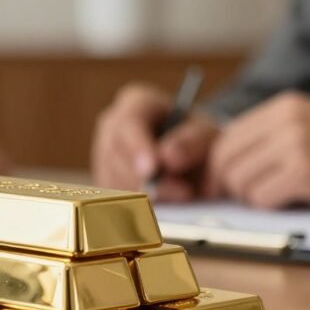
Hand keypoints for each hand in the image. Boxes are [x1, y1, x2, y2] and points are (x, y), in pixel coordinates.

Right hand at [92, 82, 219, 199]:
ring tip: (178, 198)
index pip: (128, 122)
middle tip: (178, 193)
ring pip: (112, 179)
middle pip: (115, 154)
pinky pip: (109, 198)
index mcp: (136, 104)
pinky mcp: (104, 182)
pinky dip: (134, 205)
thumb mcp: (206, 135)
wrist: (194, 166)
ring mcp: (103, 156)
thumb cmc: (198, 143)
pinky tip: (159, 205)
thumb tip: (168, 156)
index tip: (152, 169)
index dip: (137, 146)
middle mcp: (113, 127)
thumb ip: (192, 141)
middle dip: (143, 178)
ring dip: (142, 194)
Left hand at [205, 92, 309, 208]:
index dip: (218, 168)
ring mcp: (294, 144)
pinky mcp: (305, 171)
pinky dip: (271, 207)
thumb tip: (223, 170)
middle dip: (228, 186)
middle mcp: (284, 119)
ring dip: (253, 198)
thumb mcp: (309, 126)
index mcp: (282, 106)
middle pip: (225, 160)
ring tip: (281, 197)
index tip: (219, 188)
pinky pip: (262, 198)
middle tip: (246, 200)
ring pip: (240, 181)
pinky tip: (294, 202)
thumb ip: (270, 138)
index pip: (225, 138)